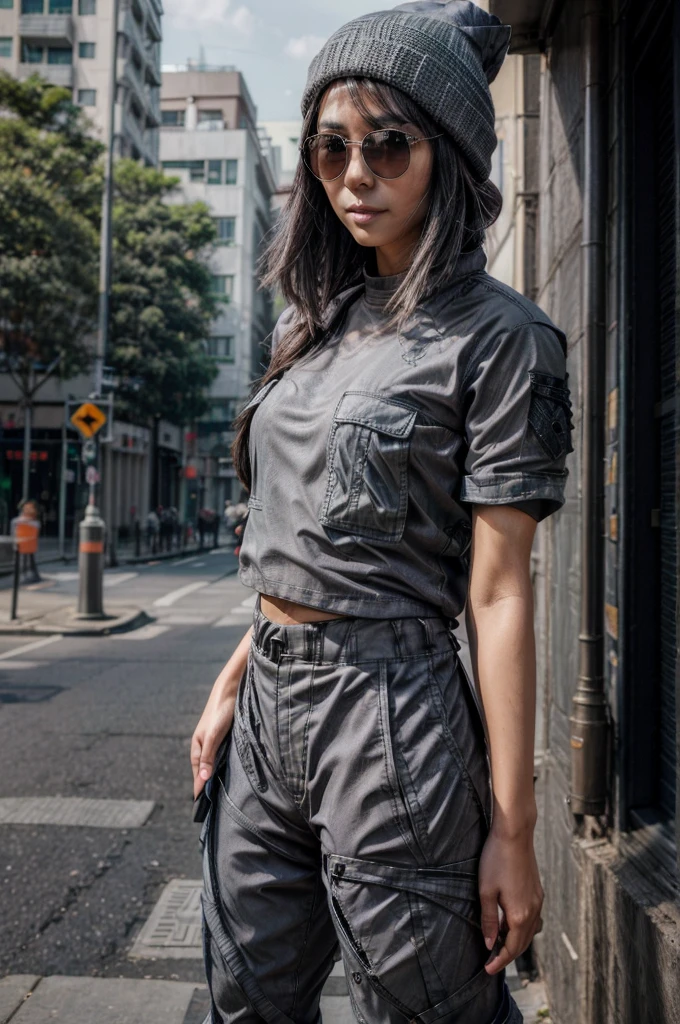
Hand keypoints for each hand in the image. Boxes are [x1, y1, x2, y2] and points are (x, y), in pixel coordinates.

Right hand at [190, 688, 237, 798]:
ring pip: (212, 766)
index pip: (198, 776)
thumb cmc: (220, 712)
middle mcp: (204, 748)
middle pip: (204, 773)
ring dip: (215, 779)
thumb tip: (203, 779)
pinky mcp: (224, 739)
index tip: (203, 809)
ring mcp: (214, 744)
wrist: (230, 690)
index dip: (200, 791)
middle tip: (213, 808)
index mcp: (197, 749)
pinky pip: (220, 758)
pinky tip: (228, 775)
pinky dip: (222, 768)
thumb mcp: (213, 736)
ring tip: (220, 796)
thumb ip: (208, 756)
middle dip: (206, 788)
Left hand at [478, 827, 543, 973]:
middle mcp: (533, 911)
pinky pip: (532, 919)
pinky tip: (509, 923)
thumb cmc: (496, 859)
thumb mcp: (486, 890)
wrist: (515, 834)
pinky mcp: (537, 891)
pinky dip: (521, 928)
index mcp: (520, 915)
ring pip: (529, 932)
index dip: (499, 961)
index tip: (487, 969)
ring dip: (515, 942)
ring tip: (498, 944)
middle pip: (522, 943)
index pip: (511, 948)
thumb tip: (489, 944)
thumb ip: (488, 920)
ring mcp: (538, 901)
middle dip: (507, 955)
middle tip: (491, 962)